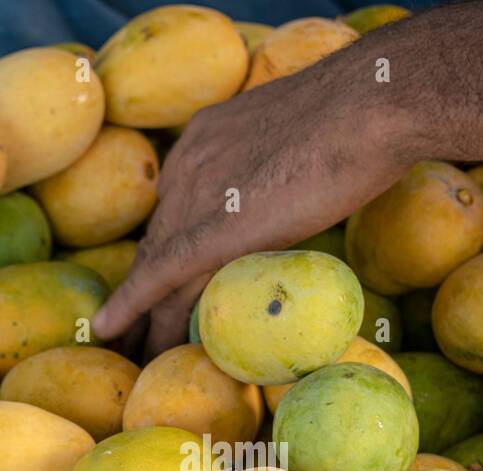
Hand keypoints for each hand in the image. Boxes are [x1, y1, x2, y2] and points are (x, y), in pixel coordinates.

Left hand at [93, 42, 416, 358]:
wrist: (373, 105)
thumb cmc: (367, 113)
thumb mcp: (307, 139)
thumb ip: (283, 167)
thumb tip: (293, 194)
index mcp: (209, 139)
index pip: (178, 209)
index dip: (168, 252)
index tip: (162, 286)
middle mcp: (189, 164)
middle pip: (158, 240)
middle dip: (143, 289)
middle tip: (130, 331)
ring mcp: (196, 193)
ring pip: (156, 266)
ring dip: (140, 314)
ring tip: (129, 353)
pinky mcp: (212, 227)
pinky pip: (160, 275)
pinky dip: (131, 304)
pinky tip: (109, 331)